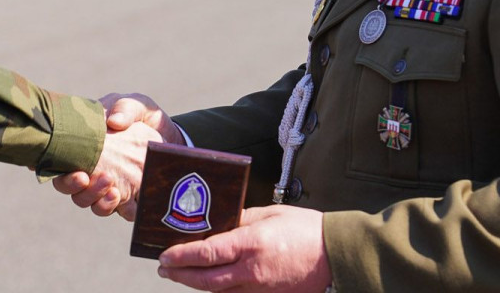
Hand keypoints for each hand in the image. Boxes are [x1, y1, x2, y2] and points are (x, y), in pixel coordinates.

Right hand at [53, 93, 181, 218]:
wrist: (167, 133)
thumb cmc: (142, 116)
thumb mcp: (134, 105)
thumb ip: (124, 108)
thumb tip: (113, 122)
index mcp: (84, 151)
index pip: (62, 171)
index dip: (63, 178)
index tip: (80, 175)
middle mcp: (93, 173)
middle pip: (77, 193)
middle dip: (83, 191)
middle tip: (97, 178)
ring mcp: (111, 187)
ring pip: (96, 206)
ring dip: (100, 201)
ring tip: (114, 189)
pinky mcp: (131, 198)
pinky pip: (123, 212)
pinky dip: (123, 210)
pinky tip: (129, 201)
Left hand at [157, 206, 330, 291]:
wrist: (335, 256)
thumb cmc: (305, 230)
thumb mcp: (269, 214)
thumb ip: (241, 220)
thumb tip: (218, 223)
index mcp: (250, 245)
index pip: (206, 253)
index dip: (181, 256)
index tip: (164, 255)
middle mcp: (251, 271)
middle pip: (206, 280)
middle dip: (181, 275)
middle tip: (164, 269)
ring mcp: (260, 290)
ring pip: (218, 292)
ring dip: (197, 284)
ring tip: (181, 275)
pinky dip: (219, 291)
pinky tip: (211, 283)